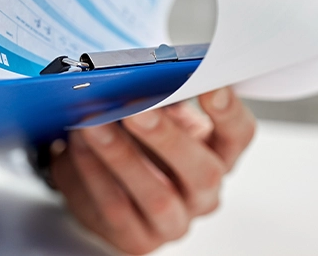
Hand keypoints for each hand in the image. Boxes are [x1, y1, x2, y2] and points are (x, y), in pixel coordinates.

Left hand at [50, 88, 255, 254]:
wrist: (96, 189)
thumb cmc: (132, 147)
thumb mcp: (149, 120)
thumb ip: (156, 102)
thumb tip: (143, 79)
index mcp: (216, 156)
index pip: (237, 135)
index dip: (229, 113)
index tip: (211, 87)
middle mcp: (203, 193)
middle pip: (202, 171)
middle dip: (168, 138)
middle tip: (136, 111)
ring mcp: (174, 221)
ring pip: (157, 196)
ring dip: (122, 156)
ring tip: (94, 126)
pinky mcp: (138, 239)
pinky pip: (117, 207)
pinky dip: (95, 173)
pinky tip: (80, 149)